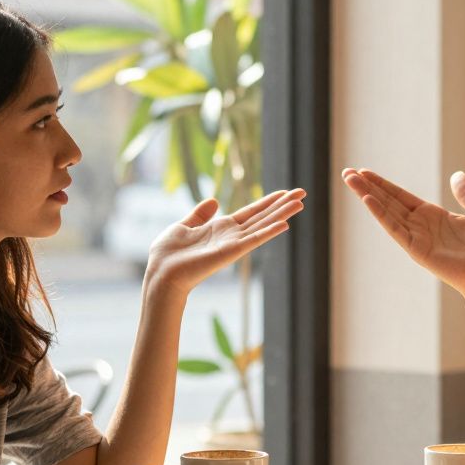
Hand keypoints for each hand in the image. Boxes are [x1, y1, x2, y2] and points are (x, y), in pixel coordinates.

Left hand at [145, 189, 305, 293]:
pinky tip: (285, 223)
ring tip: (300, 202)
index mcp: (221, 228)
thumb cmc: (168, 253)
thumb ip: (200, 215)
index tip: (284, 192)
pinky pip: (254, 239)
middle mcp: (232, 236)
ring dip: (282, 214)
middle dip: (282, 205)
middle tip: (302, 193)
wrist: (161, 271)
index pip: (251, 212)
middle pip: (263, 217)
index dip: (268, 202)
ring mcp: (233, 244)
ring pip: (263, 226)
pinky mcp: (231, 252)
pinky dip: (269, 231)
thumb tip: (214, 200)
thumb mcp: (184, 226)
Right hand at [341, 168, 464, 299]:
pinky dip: (381, 215)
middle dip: (367, 187)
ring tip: (351, 180)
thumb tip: (457, 175)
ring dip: (368, 196)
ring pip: (386, 212)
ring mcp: (416, 237)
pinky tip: (368, 200)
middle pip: (388, 202)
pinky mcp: (417, 249)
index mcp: (431, 215)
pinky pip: (395, 229)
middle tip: (347, 172)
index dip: (383, 184)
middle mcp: (419, 225)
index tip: (364, 172)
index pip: (400, 196)